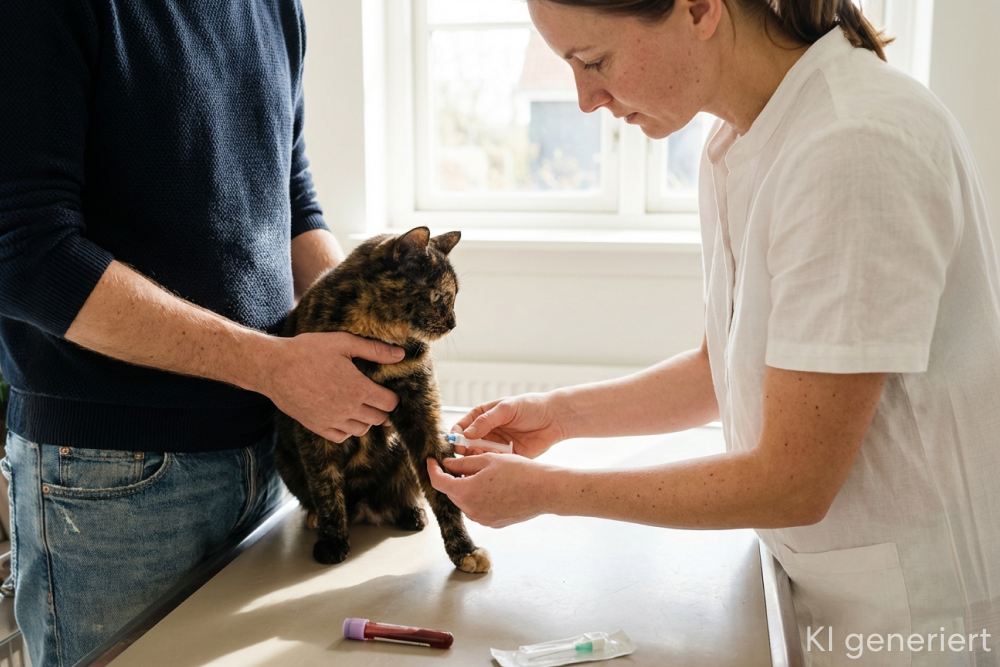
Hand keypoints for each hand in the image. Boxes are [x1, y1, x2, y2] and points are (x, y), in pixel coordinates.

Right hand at [262, 332, 402, 441]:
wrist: (274, 368)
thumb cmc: (308, 351)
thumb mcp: (343, 343)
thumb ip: (374, 350)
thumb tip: (401, 355)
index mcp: (358, 389)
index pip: (390, 404)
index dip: (393, 397)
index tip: (387, 390)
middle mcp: (348, 409)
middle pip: (379, 419)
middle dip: (382, 409)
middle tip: (376, 397)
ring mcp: (332, 421)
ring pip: (362, 430)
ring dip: (366, 419)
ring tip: (360, 405)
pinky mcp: (317, 427)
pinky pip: (341, 437)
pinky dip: (347, 429)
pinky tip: (344, 415)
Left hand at [426, 456, 551, 527]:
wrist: (543, 491)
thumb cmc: (518, 472)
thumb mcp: (487, 460)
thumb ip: (462, 463)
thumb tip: (446, 464)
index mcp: (466, 492)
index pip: (438, 482)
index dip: (432, 470)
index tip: (431, 461)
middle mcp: (471, 510)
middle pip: (452, 492)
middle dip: (452, 477)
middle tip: (461, 462)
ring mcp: (482, 519)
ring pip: (466, 500)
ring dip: (467, 487)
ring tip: (484, 474)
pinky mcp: (493, 523)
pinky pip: (479, 508)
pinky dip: (480, 497)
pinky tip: (495, 487)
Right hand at [451, 393, 566, 458]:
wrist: (554, 419)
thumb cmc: (530, 407)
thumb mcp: (507, 408)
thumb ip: (487, 420)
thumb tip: (467, 433)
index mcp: (483, 416)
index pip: (462, 426)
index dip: (456, 435)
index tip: (456, 443)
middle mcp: (487, 432)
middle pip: (468, 444)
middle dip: (465, 450)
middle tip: (467, 454)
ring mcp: (496, 445)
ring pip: (479, 455)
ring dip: (477, 458)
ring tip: (481, 458)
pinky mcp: (507, 457)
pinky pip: (494, 463)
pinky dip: (491, 464)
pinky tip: (494, 463)